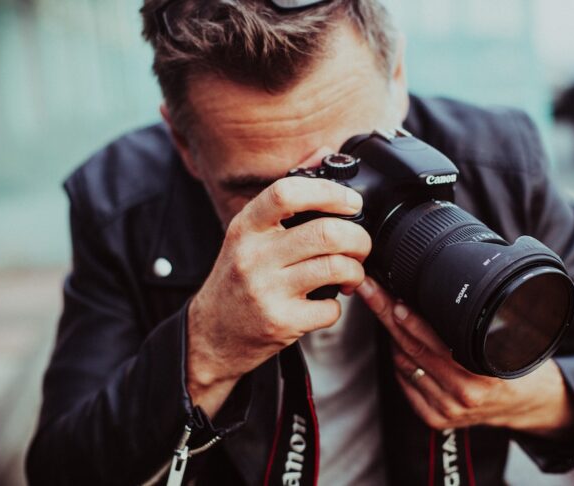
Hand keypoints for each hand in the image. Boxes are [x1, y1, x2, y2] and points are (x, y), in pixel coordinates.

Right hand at [187, 153, 371, 415]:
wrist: (212, 334)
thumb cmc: (236, 280)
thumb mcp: (248, 234)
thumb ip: (284, 198)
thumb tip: (322, 154)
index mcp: (246, 227)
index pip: (287, 192)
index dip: (328, 191)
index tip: (351, 200)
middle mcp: (254, 256)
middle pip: (325, 233)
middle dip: (358, 237)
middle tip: (361, 244)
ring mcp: (267, 291)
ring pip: (335, 268)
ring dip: (356, 270)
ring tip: (351, 273)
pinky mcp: (281, 322)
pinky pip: (330, 308)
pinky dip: (339, 306)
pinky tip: (328, 302)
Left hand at [356, 277, 573, 436]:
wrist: (525, 404)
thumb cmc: (513, 363)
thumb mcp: (504, 338)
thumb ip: (475, 321)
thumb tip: (442, 289)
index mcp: (482, 371)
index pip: (435, 340)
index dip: (411, 318)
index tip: (393, 298)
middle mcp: (463, 393)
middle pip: (411, 348)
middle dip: (386, 315)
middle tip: (371, 291)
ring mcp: (446, 408)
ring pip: (403, 363)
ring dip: (392, 336)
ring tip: (387, 310)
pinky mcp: (434, 418)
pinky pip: (404, 381)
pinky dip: (399, 359)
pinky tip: (401, 342)